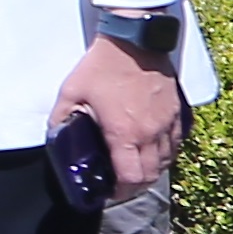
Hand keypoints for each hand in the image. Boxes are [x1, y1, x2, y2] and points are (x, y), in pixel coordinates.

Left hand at [56, 33, 186, 195]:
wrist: (135, 41)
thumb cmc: (102, 66)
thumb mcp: (71, 92)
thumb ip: (61, 118)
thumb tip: (55, 135)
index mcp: (124, 133)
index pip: (130, 177)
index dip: (121, 192)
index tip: (110, 192)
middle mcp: (150, 134)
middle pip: (151, 175)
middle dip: (135, 185)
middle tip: (121, 183)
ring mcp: (167, 124)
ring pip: (167, 161)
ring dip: (152, 169)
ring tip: (134, 166)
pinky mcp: (176, 113)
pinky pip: (175, 143)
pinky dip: (165, 152)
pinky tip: (151, 148)